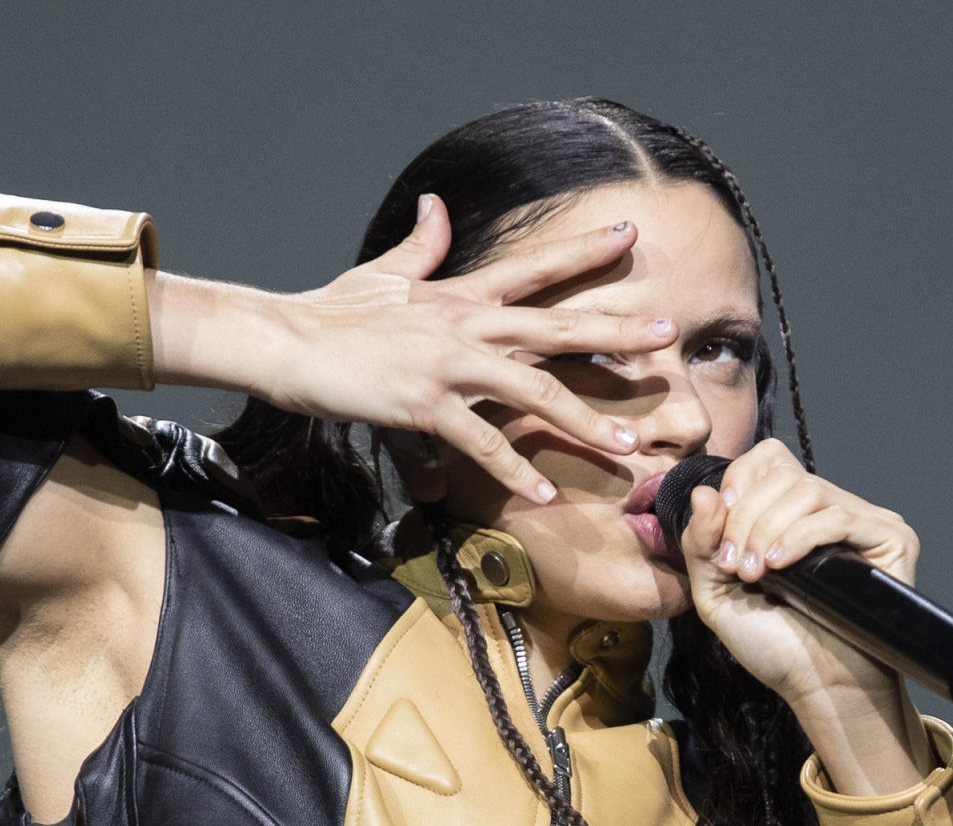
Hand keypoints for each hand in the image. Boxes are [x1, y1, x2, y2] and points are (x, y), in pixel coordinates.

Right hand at [151, 194, 678, 506]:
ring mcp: (446, 363)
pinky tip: (541, 494)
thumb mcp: (380, 274)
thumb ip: (418, 246)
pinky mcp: (423, 403)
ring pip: (532, 391)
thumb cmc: (328, 312)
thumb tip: (437, 205)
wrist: (284, 340)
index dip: (582, 252)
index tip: (629, 236)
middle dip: (614, 332)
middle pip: (554, 327)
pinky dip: (511, 470)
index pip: (532, 268)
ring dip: (585, 419)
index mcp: (456, 294)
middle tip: (667, 337)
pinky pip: (479, 443)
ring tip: (629, 443)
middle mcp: (463, 323)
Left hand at [676, 439, 922, 707]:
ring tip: (756, 575)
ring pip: (807, 490)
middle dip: (746, 518)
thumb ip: (701, 543)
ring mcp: (861, 521)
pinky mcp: (890, 538)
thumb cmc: (773, 644)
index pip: (767, 459)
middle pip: (782, 474)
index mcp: (788, 514)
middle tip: (736, 566)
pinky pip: (839, 516)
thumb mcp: (716, 591)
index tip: (720, 525)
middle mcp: (826, 510)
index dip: (740, 482)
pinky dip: (801, 537)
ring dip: (767, 531)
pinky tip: (781, 566)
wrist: (818, 686)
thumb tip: (704, 493)